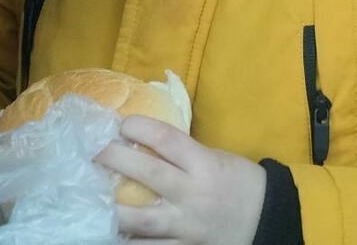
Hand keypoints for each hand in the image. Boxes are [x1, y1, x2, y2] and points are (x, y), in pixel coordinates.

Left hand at [95, 116, 266, 244]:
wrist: (268, 221)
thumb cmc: (238, 182)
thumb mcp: (213, 158)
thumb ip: (181, 153)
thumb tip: (139, 139)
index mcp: (203, 165)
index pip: (166, 139)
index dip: (139, 127)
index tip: (121, 124)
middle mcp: (194, 195)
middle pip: (148, 174)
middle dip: (116, 159)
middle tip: (94, 152)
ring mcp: (188, 227)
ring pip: (143, 221)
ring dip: (112, 211)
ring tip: (89, 200)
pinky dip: (130, 244)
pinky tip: (109, 235)